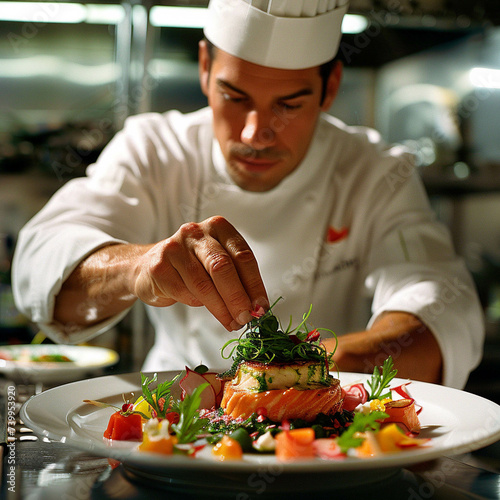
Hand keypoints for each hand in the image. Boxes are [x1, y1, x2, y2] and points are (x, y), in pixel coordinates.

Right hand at [133, 216, 268, 330]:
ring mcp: (175, 248)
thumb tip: (255, 306)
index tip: (260, 306)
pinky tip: (202, 306)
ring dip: (221, 308)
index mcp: (219, 228)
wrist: (148, 266)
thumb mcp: (217, 263)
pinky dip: (197, 304)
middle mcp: (197, 233)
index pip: (243, 256)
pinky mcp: (159, 267)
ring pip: (203, 284)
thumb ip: (237, 279)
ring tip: (230, 321)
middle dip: (237, 297)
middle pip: (223, 267)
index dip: (254, 284)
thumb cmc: (191, 265)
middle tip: (246, 317)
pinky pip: (184, 292)